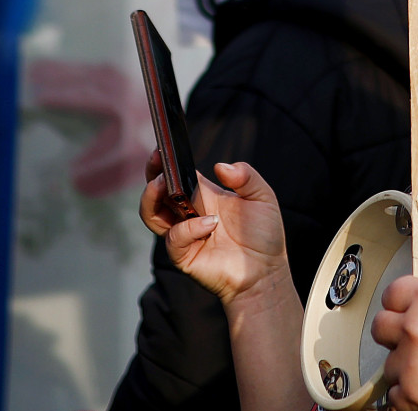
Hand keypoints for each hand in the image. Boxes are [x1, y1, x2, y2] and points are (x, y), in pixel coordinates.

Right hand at [142, 158, 289, 308]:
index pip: (176, 174)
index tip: (162, 147)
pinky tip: (209, 224)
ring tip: (164, 185)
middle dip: (151, 174)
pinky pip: (174, 239)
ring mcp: (184, 234)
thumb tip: (221, 166)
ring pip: (151, 214)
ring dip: (152, 197)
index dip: (166, 161)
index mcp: (203, 195)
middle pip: (156, 191)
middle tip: (157, 160)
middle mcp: (188, 212)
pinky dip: (188, 228)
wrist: (266, 270)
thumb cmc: (264, 234)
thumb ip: (246, 176)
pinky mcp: (183, 255)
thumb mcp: (262, 197)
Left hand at [374, 271, 417, 410]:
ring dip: (405, 362)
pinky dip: (409, 389)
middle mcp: (414, 330)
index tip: (405, 307)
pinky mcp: (410, 394)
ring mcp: (409, 365)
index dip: (400, 299)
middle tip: (414, 337)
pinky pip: (394, 391)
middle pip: (380, 326)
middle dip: (394, 330)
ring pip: (389, 361)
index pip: (391, 292)